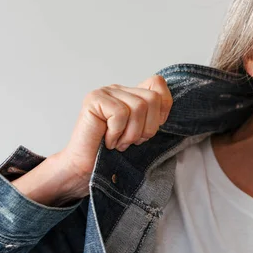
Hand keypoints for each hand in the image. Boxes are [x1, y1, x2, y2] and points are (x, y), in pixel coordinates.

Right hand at [58, 75, 172, 199]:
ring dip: (131, 133)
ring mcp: (105, 92)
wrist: (86, 170)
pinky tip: (108, 141)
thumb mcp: (142, 133)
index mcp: (132, 94)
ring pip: (139, 107)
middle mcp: (119, 89)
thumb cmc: (113, 154)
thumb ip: (153, 115)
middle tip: (130, 141)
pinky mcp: (94, 99)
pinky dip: (117, 133)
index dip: (162, 109)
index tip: (147, 129)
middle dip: (147, 127)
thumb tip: (165, 103)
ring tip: (119, 142)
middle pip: (152, 98)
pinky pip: (120, 113)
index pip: (158, 83)